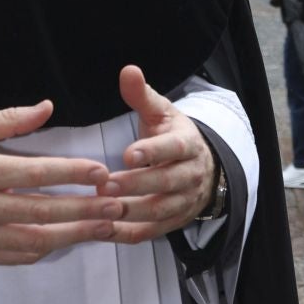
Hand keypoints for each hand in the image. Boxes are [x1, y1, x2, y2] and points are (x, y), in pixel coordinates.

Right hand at [0, 100, 124, 266]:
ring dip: (75, 234)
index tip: (100, 171)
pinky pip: (21, 256)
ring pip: (37, 240)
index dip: (71, 173)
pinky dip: (49, 248)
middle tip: (117, 204)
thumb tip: (46, 107)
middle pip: (43, 211)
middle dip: (85, 208)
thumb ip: (7, 119)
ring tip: (106, 226)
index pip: (35, 173)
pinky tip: (70, 239)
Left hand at [101, 66, 217, 244]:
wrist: (202, 168)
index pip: (173, 148)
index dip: (152, 152)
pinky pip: (151, 231)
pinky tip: (103, 230)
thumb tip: (128, 70)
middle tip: (105, 186)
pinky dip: (128, 234)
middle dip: (135, 186)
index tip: (127, 155)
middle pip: (166, 182)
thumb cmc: (172, 135)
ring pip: (159, 210)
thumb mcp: (161, 112)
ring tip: (101, 207)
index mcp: (187, 144)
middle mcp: (190, 175)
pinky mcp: (173, 223)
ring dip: (130, 211)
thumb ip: (142, 95)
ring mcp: (183, 202)